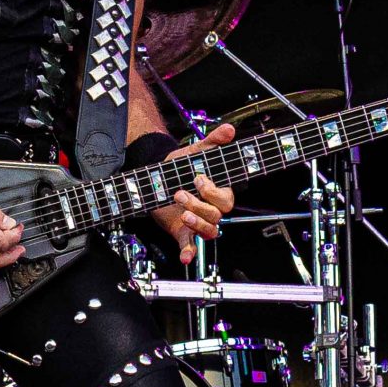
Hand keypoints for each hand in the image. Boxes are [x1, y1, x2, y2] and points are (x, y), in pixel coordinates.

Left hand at [146, 123, 238, 266]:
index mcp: (218, 193)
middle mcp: (211, 209)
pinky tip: (185, 257)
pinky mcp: (184, 232)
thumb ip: (213, 142)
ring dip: (197, 223)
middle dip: (200, 205)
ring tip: (182, 213)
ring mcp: (198, 222)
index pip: (226, 199)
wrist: (157, 176)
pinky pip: (190, 246)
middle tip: (180, 193)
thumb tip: (230, 129)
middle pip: (217, 215)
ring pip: (209, 230)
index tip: (199, 178)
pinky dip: (188, 252)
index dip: (213, 191)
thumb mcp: (195, 153)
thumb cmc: (181, 166)